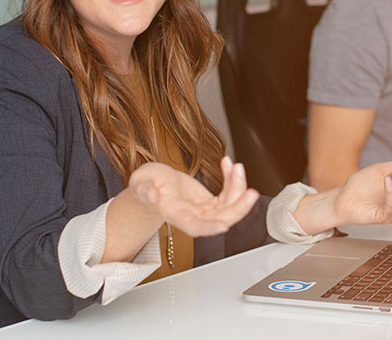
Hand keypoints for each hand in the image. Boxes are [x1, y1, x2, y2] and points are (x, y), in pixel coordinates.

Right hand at [128, 157, 258, 236]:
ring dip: (238, 187)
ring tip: (236, 166)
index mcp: (176, 215)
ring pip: (229, 205)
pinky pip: (228, 193)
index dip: (210, 227)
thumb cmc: (144, 185)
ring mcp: (204, 210)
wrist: (152, 184)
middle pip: (221, 218)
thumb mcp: (140, 183)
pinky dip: (231, 179)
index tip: (225, 225)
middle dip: (239, 207)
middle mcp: (193, 216)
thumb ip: (144, 190)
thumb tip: (151, 195)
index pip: (195, 227)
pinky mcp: (210, 201)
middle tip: (252, 193)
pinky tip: (228, 163)